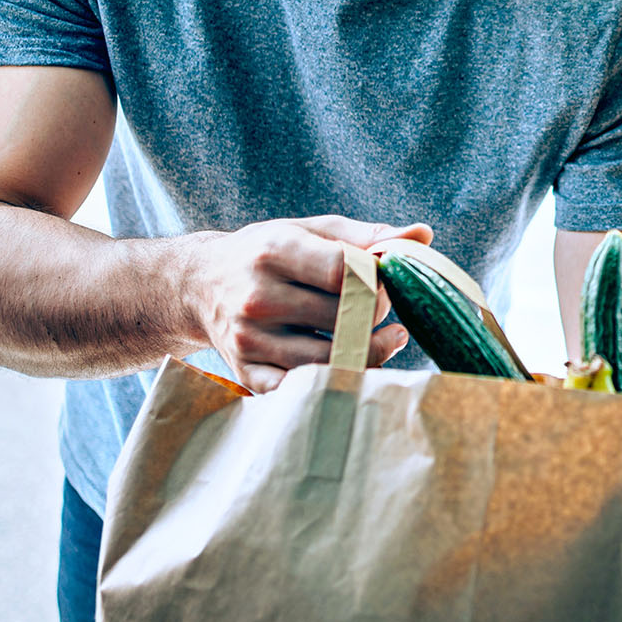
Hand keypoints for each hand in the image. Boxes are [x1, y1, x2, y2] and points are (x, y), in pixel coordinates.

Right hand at [179, 215, 429, 390]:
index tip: (388, 280)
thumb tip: (422, 235)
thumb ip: (367, 235)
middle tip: (384, 310)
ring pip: (330, 360)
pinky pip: (303, 390)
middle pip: (344, 318)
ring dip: (372, 353)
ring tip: (389, 339)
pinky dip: (337, 382)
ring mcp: (250, 341)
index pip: (343, 272)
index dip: (379, 280)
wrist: (199, 284)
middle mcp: (258, 298)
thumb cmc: (267, 252)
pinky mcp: (247, 373)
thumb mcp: (310, 230)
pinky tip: (355, 364)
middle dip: (377, 315)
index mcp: (274, 252)